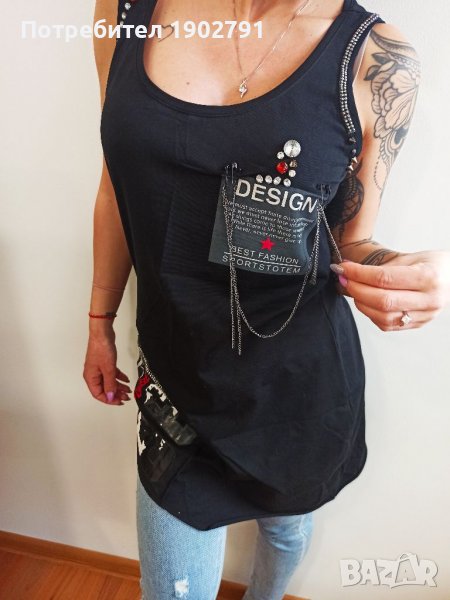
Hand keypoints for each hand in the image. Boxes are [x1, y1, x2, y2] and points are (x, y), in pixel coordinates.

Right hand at [83, 328, 131, 404]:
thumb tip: (111, 397)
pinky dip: (119, 377)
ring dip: (119, 386)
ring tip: (128, 389)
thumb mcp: (108, 369)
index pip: (98, 394)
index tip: (120, 401)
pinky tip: (126, 379)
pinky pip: (111, 374)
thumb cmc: (102, 349)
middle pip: (104, 389)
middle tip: (126, 397)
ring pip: (109, 381)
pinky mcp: (104, 363)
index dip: (110, 400)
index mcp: (91, 378)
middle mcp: (93, 374)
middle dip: (116, 394)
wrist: (102, 333)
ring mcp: (99, 368)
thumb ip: (110, 384)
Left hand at [330, 250, 449, 330]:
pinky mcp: (418, 325)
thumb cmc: (431, 264)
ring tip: (353, 289)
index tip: (343, 267)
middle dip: (356, 289)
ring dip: (361, 303)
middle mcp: (429, 299)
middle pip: (382, 301)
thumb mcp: (410, 258)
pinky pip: (388, 325)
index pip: (384, 278)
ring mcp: (424, 316)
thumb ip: (382, 267)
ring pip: (383, 317)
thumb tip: (348, 270)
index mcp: (428, 277)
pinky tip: (366, 301)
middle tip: (343, 278)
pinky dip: (371, 314)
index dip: (358, 274)